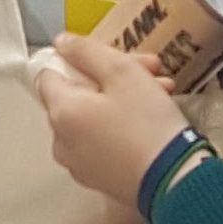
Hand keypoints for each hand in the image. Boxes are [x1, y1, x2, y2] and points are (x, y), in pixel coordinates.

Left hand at [34, 30, 180, 206]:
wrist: (173, 180)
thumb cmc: (146, 121)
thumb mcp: (121, 72)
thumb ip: (86, 52)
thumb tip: (60, 43)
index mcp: (61, 113)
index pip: (49, 74)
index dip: (78, 59)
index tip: (109, 56)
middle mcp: (61, 142)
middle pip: (77, 94)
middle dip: (112, 76)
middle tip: (151, 68)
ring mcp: (79, 164)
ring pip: (94, 116)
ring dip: (123, 97)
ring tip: (162, 87)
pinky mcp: (98, 179)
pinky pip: (101, 140)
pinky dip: (121, 123)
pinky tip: (153, 113)